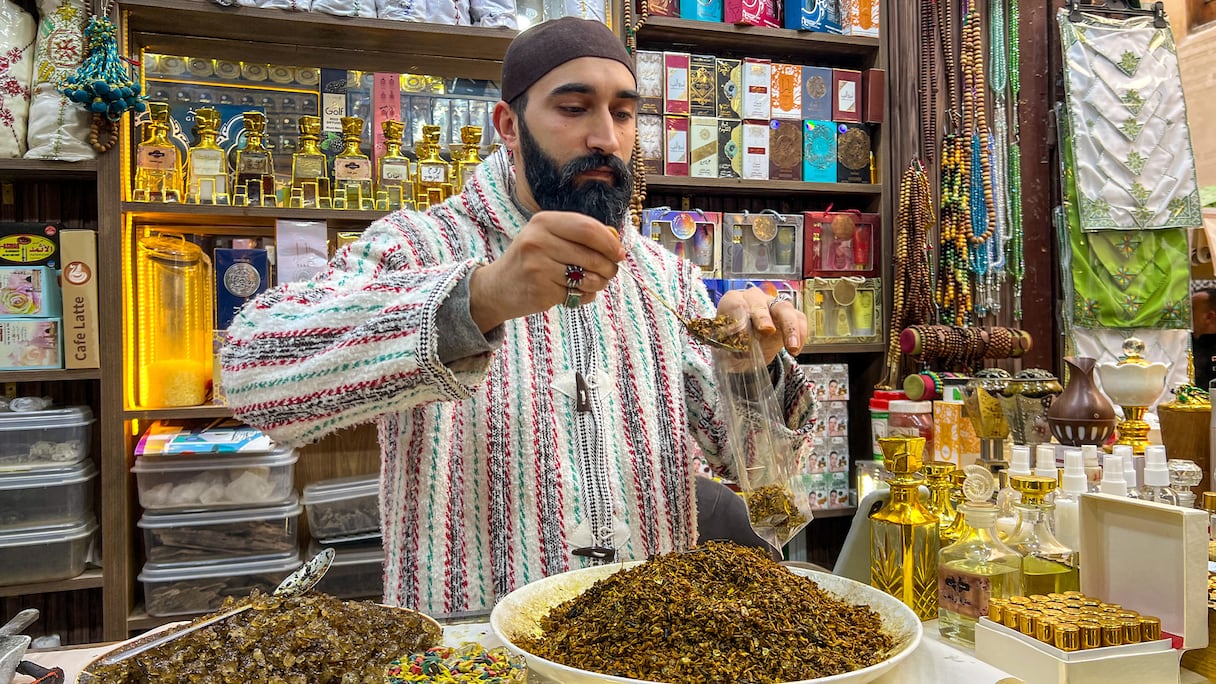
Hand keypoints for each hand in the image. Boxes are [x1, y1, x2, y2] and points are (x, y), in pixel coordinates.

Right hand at [470, 211, 625, 331]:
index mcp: (543, 221)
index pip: (587, 228)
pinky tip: (571, 294)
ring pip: (588, 276)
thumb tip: (615, 243)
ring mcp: (538, 266)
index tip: (619, 253)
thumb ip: (579, 236)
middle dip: (609, 267)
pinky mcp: (540, 290)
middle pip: (591, 254)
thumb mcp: (548, 238)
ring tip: (590, 283)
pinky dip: (583, 297)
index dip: (609, 242)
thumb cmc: (531, 260)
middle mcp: (538, 240)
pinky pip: (577, 294)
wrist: (497, 287)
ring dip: (598, 283)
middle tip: (610, 272)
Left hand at [716, 287, 806, 362]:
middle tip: (766, 330)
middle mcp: (754, 299)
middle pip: (759, 303)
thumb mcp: (726, 344)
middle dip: (763, 317)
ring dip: (789, 327)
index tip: (741, 332)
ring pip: (784, 308)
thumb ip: (731, 342)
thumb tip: (739, 346)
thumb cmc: (733, 342)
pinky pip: (799, 320)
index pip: (735, 302)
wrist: (744, 350)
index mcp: (734, 301)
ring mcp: (773, 305)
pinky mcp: (789, 316)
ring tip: (791, 346)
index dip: (738, 316)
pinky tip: (796, 349)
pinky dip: (800, 335)